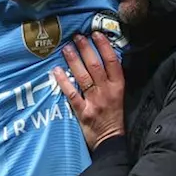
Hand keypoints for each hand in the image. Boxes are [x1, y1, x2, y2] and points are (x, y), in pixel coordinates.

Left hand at [53, 32, 124, 149]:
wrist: (111, 141)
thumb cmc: (114, 117)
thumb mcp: (120, 96)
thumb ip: (111, 80)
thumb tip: (101, 58)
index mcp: (118, 87)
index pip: (112, 62)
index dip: (104, 46)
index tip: (96, 34)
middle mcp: (107, 92)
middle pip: (95, 66)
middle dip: (86, 49)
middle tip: (77, 36)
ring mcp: (94, 102)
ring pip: (83, 77)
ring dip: (73, 60)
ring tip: (66, 48)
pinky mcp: (83, 112)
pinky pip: (71, 94)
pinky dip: (63, 81)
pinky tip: (56, 70)